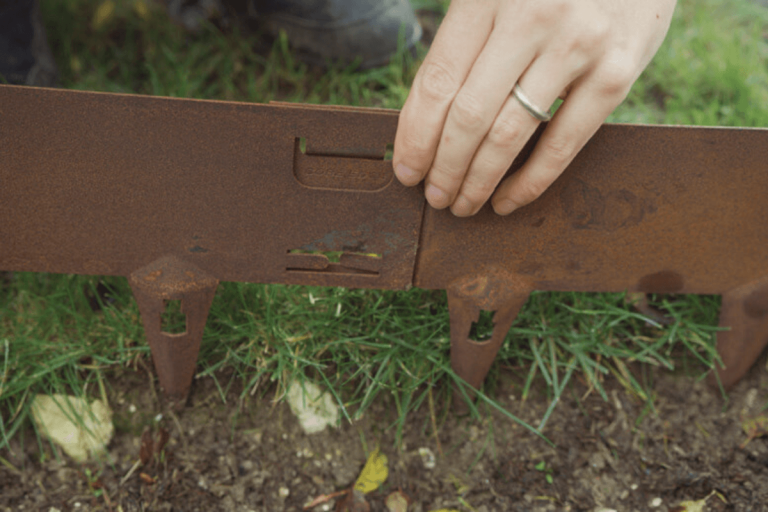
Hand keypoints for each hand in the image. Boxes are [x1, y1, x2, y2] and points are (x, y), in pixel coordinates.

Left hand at [392, 0, 676, 215]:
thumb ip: (466, 41)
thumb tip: (426, 118)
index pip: (438, 81)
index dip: (415, 136)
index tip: (406, 170)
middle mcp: (530, 18)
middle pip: (468, 115)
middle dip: (443, 168)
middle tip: (433, 196)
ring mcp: (577, 46)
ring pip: (508, 136)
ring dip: (477, 182)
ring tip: (462, 204)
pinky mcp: (617, 73)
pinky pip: (562, 144)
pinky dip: (529, 182)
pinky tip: (506, 200)